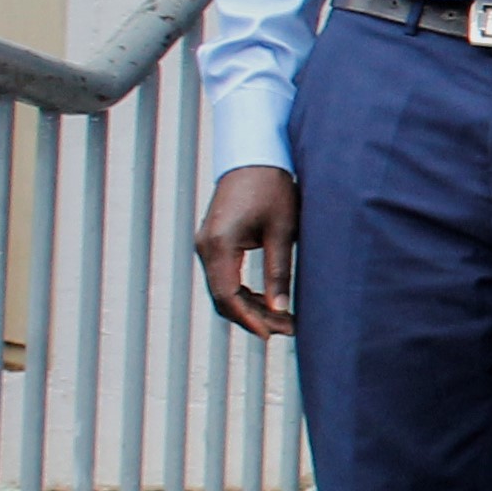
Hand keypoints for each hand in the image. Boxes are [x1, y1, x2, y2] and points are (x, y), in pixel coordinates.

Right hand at [195, 167, 300, 339]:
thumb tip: (280, 309)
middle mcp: (205, 247)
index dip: (248, 320)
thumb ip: (279, 271)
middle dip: (252, 317)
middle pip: (222, 297)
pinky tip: (267, 300)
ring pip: (223, 289)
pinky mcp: (213, 242)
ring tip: (282, 320)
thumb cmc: (272, 188)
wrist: (255, 156)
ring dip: (249, 307)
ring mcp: (206, 245)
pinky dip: (243, 293)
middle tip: (286, 330)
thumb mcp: (282, 231)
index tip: (271, 335)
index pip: (226, 295)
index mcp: (218, 245)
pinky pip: (224, 277)